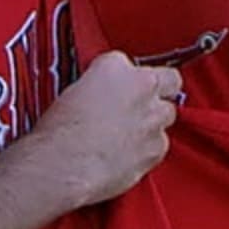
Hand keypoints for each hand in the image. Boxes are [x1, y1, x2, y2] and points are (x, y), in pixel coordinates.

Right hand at [24, 52, 181, 208]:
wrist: (64, 166)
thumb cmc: (59, 132)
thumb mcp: (70, 92)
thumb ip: (97, 85)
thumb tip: (99, 95)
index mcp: (115, 66)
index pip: (130, 62)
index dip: (130, 77)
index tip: (121, 86)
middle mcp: (141, 87)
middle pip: (169, 81)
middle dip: (158, 91)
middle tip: (138, 104)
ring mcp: (153, 119)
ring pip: (167, 115)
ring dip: (153, 121)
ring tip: (128, 134)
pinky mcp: (156, 149)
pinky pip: (160, 145)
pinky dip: (148, 149)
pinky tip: (127, 154)